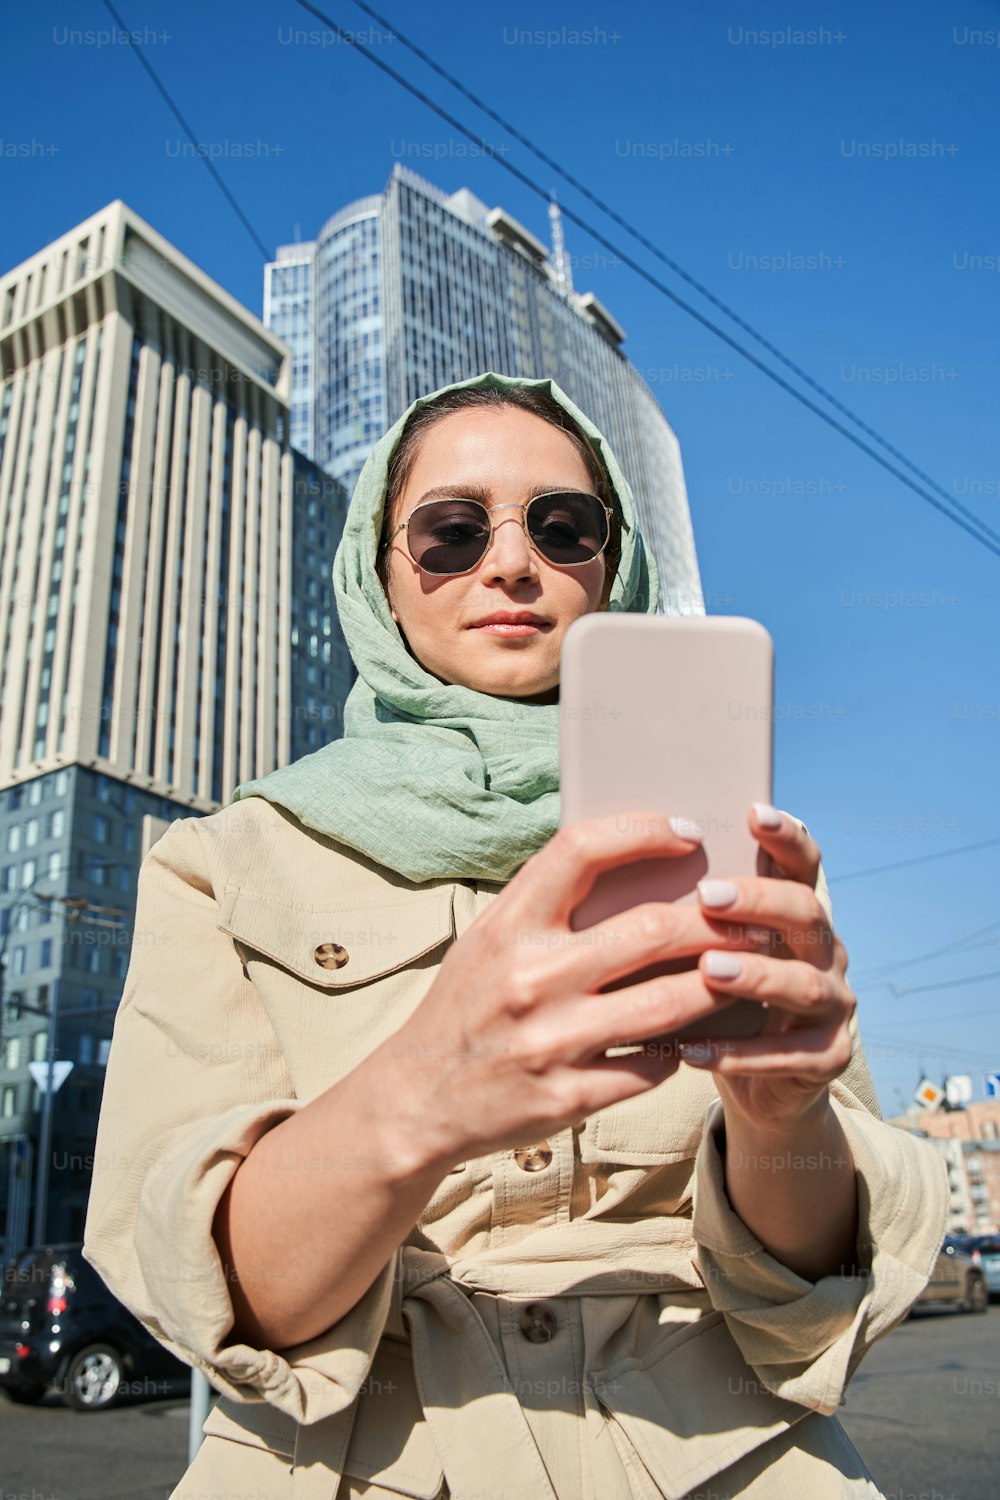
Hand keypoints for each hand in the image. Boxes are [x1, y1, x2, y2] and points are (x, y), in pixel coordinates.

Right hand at [381, 811, 789, 1170]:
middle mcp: (529, 979)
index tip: (688, 833)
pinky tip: (703, 1035)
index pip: (580, 851)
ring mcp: (551, 1042)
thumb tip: (631, 858)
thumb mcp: (488, 939)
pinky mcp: (569, 1098)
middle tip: (749, 916)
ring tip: (748, 969)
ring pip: (668, 1003)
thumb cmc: (464, 1006)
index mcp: (508, 927)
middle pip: (650, 930)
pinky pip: (653, 1067)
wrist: (417, 1100)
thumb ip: (547, 902)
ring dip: (719, 984)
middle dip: (713, 920)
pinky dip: (685, 1048)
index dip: (643, 831)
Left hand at [678, 804, 855, 1131]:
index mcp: (794, 912)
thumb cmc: (713, 998)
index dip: (785, 836)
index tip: (752, 812)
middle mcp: (824, 949)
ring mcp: (833, 1002)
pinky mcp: (830, 1056)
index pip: (801, 863)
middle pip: (806, 912)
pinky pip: (790, 1054)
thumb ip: (683, 914)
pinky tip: (694, 1048)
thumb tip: (614, 871)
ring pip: (804, 983)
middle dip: (758, 901)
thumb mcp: (699, 951)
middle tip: (707, 896)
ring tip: (708, 969)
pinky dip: (740, 1052)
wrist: (757, 1082)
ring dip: (755, 974)